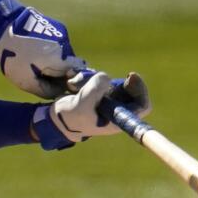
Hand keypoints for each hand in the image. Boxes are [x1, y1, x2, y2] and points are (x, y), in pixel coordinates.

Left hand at [0, 2, 87, 98]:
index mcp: (60, 59)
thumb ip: (48, 91)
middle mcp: (65, 44)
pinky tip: (36, 50)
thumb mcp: (26, 82)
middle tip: (43, 75)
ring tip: (36, 61)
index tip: (57, 85)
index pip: (78, 75)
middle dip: (61, 72)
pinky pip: (58, 43)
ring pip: (65, 53)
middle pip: (71, 64)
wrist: (2, 25)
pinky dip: (51, 49)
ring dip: (56, 60)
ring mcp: (61, 32)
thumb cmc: (12, 56)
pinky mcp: (55, 25)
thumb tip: (61, 92)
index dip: (69, 83)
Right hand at [32, 71, 151, 149]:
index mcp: (117, 119)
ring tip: (76, 83)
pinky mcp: (99, 95)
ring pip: (113, 84)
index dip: (140, 90)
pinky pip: (101, 81)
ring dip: (96, 79)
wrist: (55, 119)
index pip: (141, 106)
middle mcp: (116, 111)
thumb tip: (106, 78)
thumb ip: (96, 89)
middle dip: (115, 81)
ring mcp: (108, 102)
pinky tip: (73, 83)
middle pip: (130, 91)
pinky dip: (89, 78)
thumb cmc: (70, 117)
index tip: (129, 77)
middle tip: (103, 77)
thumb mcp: (82, 102)